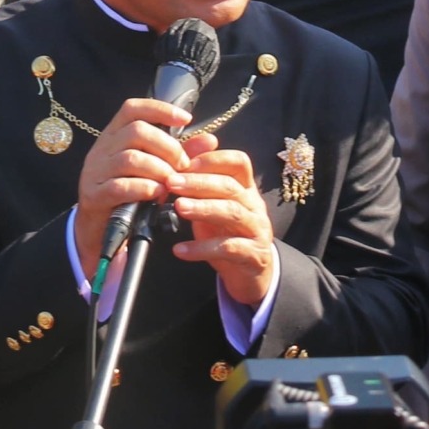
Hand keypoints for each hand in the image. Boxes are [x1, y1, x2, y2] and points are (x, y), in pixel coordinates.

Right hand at [72, 97, 191, 276]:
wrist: (98, 230)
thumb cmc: (129, 195)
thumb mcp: (153, 170)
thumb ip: (180, 154)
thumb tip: (210, 140)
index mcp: (114, 136)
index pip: (132, 108)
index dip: (160, 109)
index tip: (185, 119)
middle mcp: (101, 149)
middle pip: (136, 131)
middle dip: (168, 146)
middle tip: (182, 165)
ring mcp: (95, 172)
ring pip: (131, 158)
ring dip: (159, 169)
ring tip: (171, 182)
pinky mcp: (94, 196)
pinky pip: (122, 186)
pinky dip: (145, 188)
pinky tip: (157, 195)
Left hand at [167, 135, 276, 307]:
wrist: (252, 273)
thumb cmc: (227, 233)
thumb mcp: (214, 206)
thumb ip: (200, 184)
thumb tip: (180, 154)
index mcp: (246, 188)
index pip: (238, 162)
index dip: (212, 159)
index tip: (184, 163)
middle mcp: (254, 205)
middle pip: (230, 186)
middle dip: (199, 182)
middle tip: (172, 182)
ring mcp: (256, 230)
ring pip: (232, 213)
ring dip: (203, 208)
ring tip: (178, 207)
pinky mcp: (252, 255)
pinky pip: (227, 248)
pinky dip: (202, 248)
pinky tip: (180, 249)